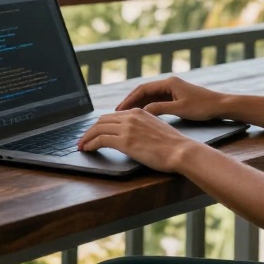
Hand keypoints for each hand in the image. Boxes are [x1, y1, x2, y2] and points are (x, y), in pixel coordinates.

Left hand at [78, 109, 200, 172]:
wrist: (181, 151)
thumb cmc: (174, 145)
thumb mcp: (156, 127)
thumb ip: (143, 126)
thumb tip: (134, 135)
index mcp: (138, 112)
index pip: (112, 116)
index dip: (100, 125)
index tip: (94, 132)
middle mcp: (130, 117)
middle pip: (101, 121)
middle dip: (89, 130)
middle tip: (82, 139)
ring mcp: (127, 128)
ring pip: (97, 129)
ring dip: (86, 138)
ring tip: (81, 145)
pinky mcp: (125, 142)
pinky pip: (100, 140)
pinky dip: (90, 144)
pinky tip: (87, 149)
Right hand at [115, 75, 225, 120]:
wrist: (221, 105)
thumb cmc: (203, 106)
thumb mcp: (180, 109)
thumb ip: (160, 108)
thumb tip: (142, 110)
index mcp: (168, 83)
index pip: (143, 89)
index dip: (129, 99)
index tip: (119, 109)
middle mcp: (168, 84)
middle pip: (144, 92)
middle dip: (130, 101)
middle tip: (117, 112)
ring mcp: (172, 90)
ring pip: (149, 97)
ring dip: (138, 105)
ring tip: (126, 115)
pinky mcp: (176, 97)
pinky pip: (157, 101)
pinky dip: (147, 107)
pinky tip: (141, 115)